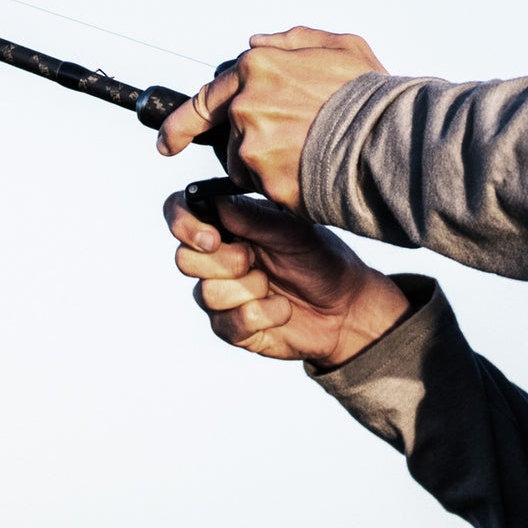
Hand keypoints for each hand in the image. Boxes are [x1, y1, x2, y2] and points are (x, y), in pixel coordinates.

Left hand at [157, 27, 387, 207]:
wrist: (394, 139)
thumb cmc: (373, 95)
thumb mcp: (340, 47)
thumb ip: (292, 41)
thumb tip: (255, 45)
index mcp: (257, 69)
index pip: (204, 99)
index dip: (180, 124)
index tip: (166, 144)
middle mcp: (246, 105)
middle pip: (231, 138)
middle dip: (253, 144)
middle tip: (284, 150)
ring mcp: (253, 146)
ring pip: (246, 167)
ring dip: (269, 168)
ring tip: (313, 158)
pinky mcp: (267, 182)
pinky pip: (266, 192)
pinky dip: (286, 189)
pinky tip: (317, 176)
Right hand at [165, 188, 410, 366]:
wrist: (346, 306)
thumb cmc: (320, 260)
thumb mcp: (292, 232)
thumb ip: (251, 217)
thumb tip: (213, 200)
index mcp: (228, 226)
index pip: (181, 215)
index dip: (183, 225)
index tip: (212, 238)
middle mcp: (217, 259)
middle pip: (185, 259)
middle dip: (224, 261)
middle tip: (254, 260)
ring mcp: (222, 295)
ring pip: (207, 293)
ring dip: (250, 289)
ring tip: (275, 284)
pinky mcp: (232, 328)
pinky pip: (229, 322)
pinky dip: (264, 314)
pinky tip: (282, 309)